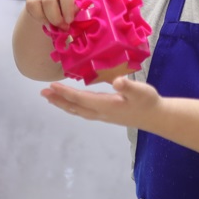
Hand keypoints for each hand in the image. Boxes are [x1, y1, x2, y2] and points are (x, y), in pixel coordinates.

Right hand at [25, 0, 84, 28]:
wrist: (61, 1)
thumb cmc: (74, 3)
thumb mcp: (79, 4)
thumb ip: (77, 10)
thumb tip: (68, 19)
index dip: (67, 8)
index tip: (69, 21)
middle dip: (55, 18)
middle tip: (62, 27)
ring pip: (37, 2)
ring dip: (46, 19)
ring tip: (54, 26)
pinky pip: (31, 5)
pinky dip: (38, 17)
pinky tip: (46, 21)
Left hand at [40, 75, 160, 128]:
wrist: (155, 117)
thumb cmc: (148, 102)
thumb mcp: (140, 91)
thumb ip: (128, 86)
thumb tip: (117, 81)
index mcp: (105, 105)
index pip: (80, 98)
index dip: (65, 92)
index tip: (51, 85)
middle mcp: (100, 113)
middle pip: (74, 107)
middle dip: (58, 100)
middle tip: (43, 93)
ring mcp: (102, 115)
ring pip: (77, 110)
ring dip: (63, 104)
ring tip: (50, 98)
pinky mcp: (105, 115)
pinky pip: (83, 111)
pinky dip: (73, 106)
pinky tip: (70, 103)